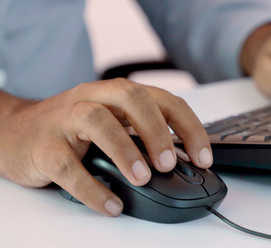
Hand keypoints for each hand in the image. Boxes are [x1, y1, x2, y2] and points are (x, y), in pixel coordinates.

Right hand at [0, 79, 211, 215]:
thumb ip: (142, 136)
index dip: (188, 126)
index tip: (204, 157)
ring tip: (143, 178)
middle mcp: (93, 98)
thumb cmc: (73, 130)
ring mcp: (65, 119)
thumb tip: (183, 163)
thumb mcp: (112, 124)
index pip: (163, 99)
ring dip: (125, 150)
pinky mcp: (43, 146)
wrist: (16, 132)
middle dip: (157, 130)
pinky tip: (111, 204)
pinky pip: (67, 166)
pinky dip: (92, 188)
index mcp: (116, 94)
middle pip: (131, 98)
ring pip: (97, 121)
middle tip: (169, 164)